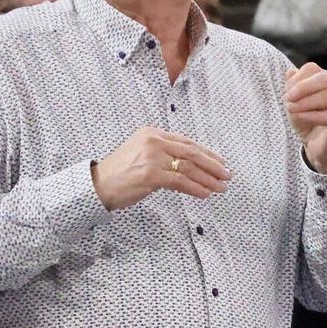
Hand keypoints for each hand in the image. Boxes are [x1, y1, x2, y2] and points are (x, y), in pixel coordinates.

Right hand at [91, 127, 230, 210]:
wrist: (98, 184)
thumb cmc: (121, 173)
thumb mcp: (144, 156)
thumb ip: (166, 157)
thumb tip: (195, 168)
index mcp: (153, 133)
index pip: (187, 142)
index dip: (208, 154)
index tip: (222, 163)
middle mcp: (154, 141)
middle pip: (192, 153)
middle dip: (214, 165)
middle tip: (228, 175)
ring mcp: (152, 157)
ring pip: (189, 168)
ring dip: (209, 179)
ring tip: (221, 188)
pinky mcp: (151, 174)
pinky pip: (181, 181)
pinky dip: (196, 188)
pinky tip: (206, 194)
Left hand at [285, 61, 326, 172]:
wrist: (317, 146)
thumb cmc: (307, 121)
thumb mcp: (294, 102)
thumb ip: (292, 87)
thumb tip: (290, 72)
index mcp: (324, 81)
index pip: (313, 69)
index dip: (297, 77)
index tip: (286, 91)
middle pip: (323, 78)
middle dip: (303, 87)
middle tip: (287, 98)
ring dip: (305, 102)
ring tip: (291, 109)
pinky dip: (313, 115)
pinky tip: (300, 117)